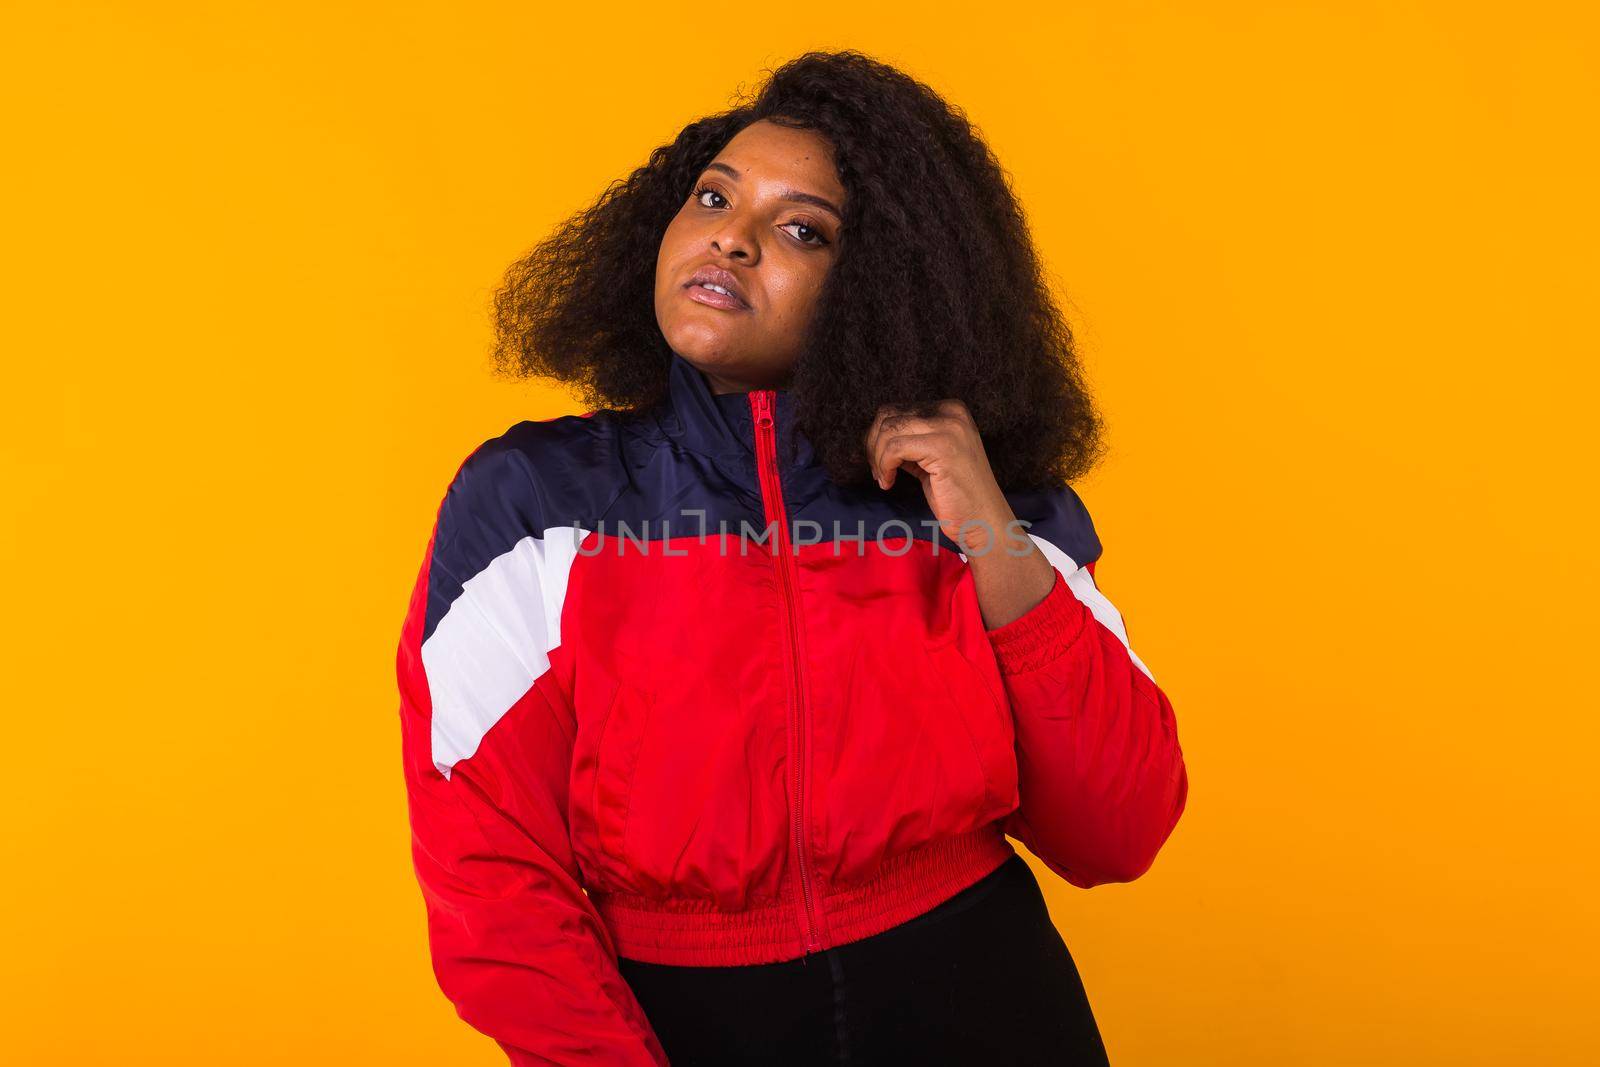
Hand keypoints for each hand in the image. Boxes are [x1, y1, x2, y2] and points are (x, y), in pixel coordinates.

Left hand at [864, 399, 1016, 554]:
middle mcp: (951, 412)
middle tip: (878, 472)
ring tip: (885, 478)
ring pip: (888, 430)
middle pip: (889, 416)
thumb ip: (911, 442)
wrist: (983, 520)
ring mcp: (948, 427)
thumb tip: (875, 436)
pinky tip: (889, 483)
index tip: (880, 463)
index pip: (897, 410)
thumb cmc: (956, 496)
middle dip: (873, 445)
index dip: (879, 437)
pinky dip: (884, 467)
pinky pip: (894, 448)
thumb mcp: (931, 458)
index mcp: (950, 410)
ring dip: (877, 458)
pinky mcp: (941, 446)